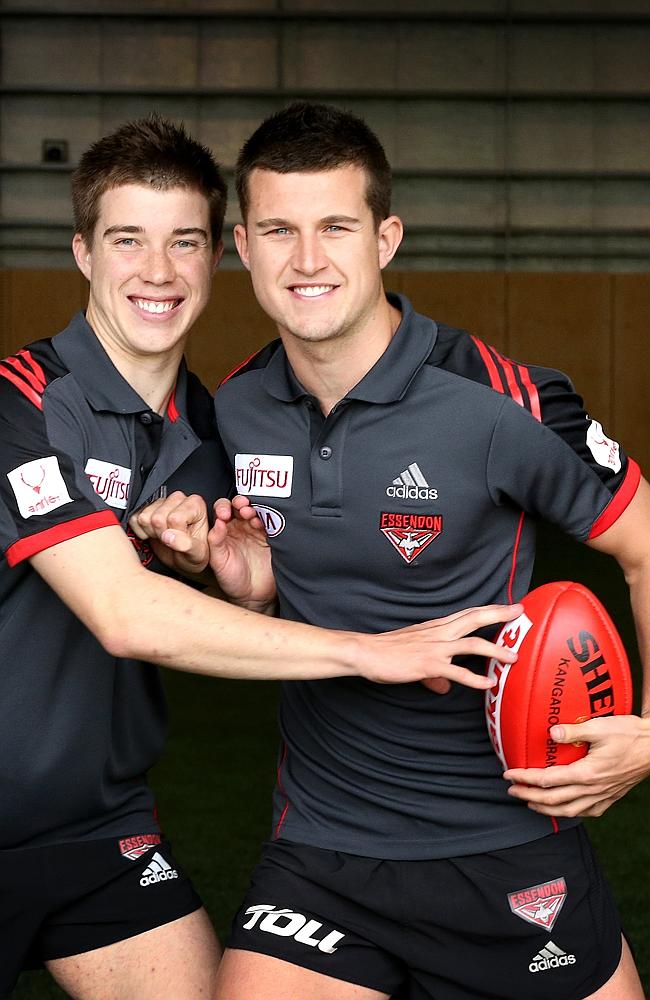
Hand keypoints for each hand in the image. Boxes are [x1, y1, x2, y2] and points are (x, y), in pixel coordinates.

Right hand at [129, 491, 209, 576]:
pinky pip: (133, 518)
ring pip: (144, 517)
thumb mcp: (196, 553)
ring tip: (163, 536)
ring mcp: (160, 501)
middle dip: (161, 534)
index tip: (180, 539)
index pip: (174, 518)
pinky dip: (140, 531)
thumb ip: (185, 544)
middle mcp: (178, 498)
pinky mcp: (145, 506)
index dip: (174, 534)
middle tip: (171, 540)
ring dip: (151, 533)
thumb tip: (168, 536)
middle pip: (157, 517)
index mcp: (195, 504)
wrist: (183, 559)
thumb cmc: (193, 553)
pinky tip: (153, 534)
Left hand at [207, 495, 275, 612]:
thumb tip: (217, 523)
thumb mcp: (219, 562)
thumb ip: (216, 542)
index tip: (224, 514)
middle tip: (241, 507)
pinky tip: (264, 521)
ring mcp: (257, 531)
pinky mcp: (272, 537)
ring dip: (254, 509)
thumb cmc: (232, 579)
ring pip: (256, 512)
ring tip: (251, 514)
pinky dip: (269, 518)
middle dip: (240, 503)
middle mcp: (240, 527)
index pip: (222, 510)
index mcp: (224, 530)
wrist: (253, 596)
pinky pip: (272, 523)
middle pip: (240, 507)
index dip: (223, 508)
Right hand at [360, 604, 523, 691]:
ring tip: (513, 657)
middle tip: (520, 612)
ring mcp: (434, 648)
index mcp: (436, 627)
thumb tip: (444, 686)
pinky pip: (456, 671)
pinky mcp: (428, 664)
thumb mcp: (414, 657)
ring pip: (471, 644)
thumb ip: (433, 671)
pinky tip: (488, 685)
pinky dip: (474, 678)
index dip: (489, 609)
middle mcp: (439, 633)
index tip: (509, 606)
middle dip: (499, 614)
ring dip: (495, 650)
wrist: (365, 653)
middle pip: (475, 619)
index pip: (468, 615)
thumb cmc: (386, 653)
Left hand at [504, 715, 649, 816]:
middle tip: (512, 790)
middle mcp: (593, 789)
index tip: (509, 774)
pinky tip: (564, 808)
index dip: (526, 778)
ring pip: (569, 811)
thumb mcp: (601, 727)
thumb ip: (574, 732)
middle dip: (529, 796)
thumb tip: (552, 733)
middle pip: (554, 800)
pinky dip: (570, 812)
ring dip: (546, 808)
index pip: (548, 780)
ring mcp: (603, 796)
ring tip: (531, 802)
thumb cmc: (630, 735)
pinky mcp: (611, 797)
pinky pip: (587, 811)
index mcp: (588, 773)